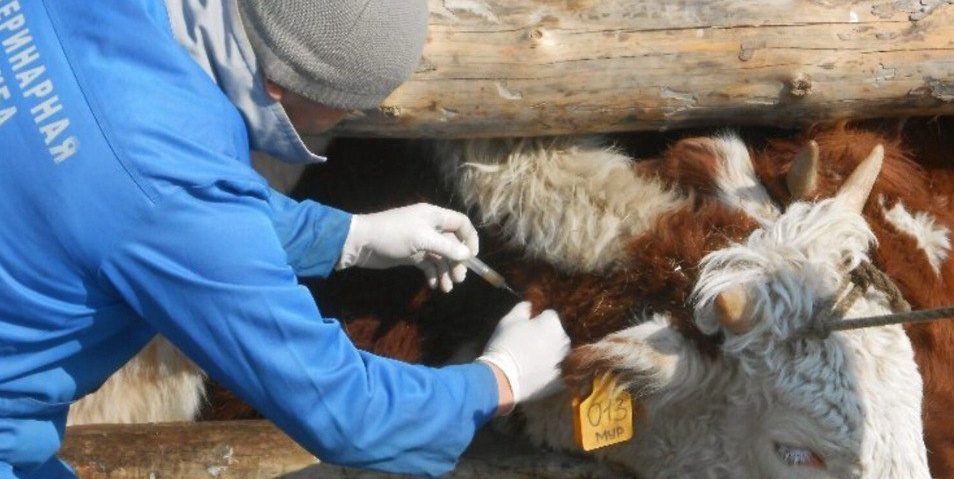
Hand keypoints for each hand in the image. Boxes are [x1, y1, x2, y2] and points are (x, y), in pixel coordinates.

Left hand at [337, 203, 478, 291]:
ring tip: (446, 288)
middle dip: (457, 262)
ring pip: (441, 257)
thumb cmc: (392, 235)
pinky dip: (433, 274)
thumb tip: (468, 255)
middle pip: (453, 244)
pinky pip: (428, 265)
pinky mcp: (411, 255)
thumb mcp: (422, 239)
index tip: (472, 257)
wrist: (361, 243)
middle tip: (458, 279)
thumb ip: (446, 247)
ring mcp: (421, 242)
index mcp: (434, 216)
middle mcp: (430, 227)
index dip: (470, 239)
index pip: (461, 223)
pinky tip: (434, 285)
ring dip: (446, 271)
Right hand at [477, 302, 570, 413]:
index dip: (538, 319)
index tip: (527, 325)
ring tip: (531, 360)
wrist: (502, 378)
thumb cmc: (505, 344)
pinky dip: (549, 371)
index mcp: (553, 324)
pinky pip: (556, 372)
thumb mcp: (508, 320)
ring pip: (558, 353)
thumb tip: (530, 304)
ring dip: (549, 353)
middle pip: (557, 334)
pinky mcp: (559, 380)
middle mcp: (564, 341)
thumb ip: (522, 308)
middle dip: (547, 336)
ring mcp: (562, 362)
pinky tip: (536, 373)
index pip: (549, 315)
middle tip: (528, 343)